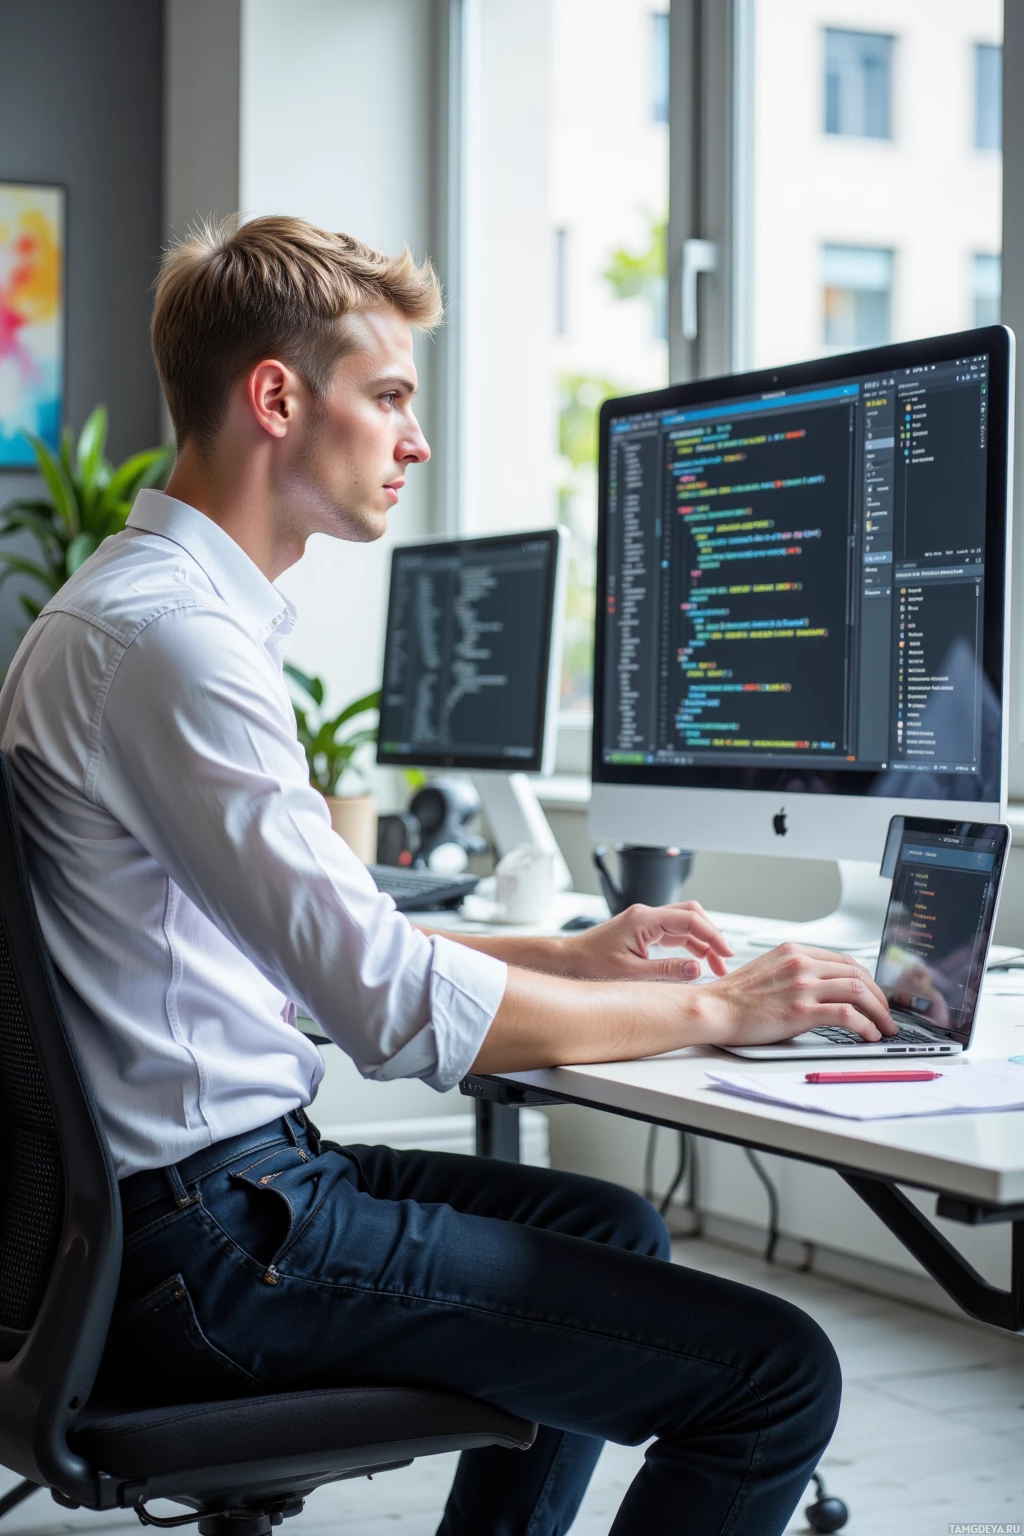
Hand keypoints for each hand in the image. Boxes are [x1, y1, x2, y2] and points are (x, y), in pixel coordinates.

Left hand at [558, 901, 733, 981]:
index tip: (726, 952)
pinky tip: (697, 962)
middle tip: (724, 959)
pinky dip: (689, 945)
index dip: (713, 935)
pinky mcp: (644, 930)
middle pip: (691, 915)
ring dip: (702, 942)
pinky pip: (674, 933)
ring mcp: (646, 921)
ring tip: (715, 966)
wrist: (569, 960)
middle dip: (711, 935)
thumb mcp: (631, 973)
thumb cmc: (591, 965)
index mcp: (644, 919)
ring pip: (684, 924)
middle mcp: (646, 915)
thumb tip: (697, 969)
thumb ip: (667, 971)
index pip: (690, 919)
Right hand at [701, 942, 895, 1045]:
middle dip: (879, 997)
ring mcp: (802, 986)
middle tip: (885, 1014)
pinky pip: (847, 1014)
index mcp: (795, 952)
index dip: (866, 979)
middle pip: (858, 973)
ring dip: (879, 1012)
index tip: (873, 995)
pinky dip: (866, 1025)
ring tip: (884, 1028)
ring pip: (859, 991)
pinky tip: (869, 1035)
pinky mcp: (801, 1010)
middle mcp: (801, 964)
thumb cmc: (735, 996)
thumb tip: (821, 987)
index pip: (844, 960)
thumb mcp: (768, 969)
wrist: (714, 1009)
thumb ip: (795, 971)